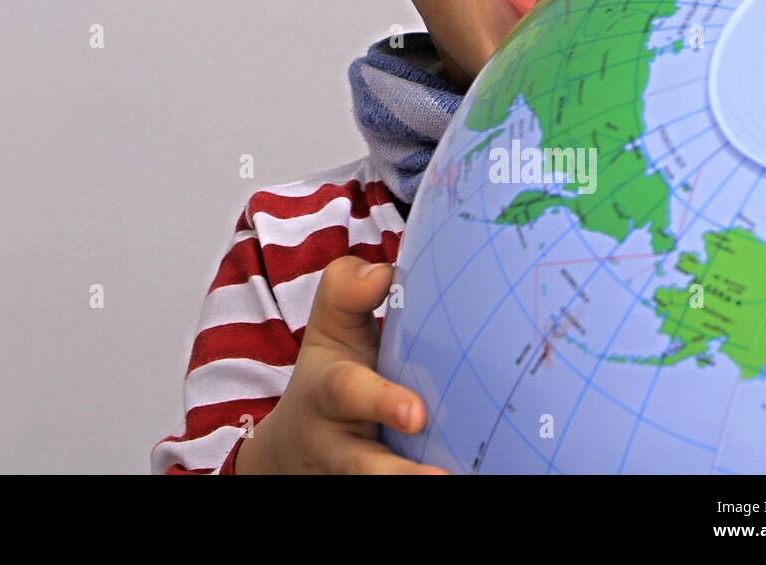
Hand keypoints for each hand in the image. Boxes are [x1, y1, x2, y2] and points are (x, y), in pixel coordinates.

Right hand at [233, 256, 451, 473]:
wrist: (299, 443)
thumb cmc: (333, 371)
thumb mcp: (329, 327)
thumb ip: (347, 291)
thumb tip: (384, 274)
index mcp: (329, 392)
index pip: (347, 391)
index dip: (380, 400)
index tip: (416, 414)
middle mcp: (339, 444)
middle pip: (361, 465)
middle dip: (397, 473)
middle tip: (441, 477)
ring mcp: (360, 473)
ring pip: (377, 482)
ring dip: (413, 484)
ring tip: (453, 482)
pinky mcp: (372, 486)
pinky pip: (396, 491)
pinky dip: (425, 486)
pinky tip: (467, 478)